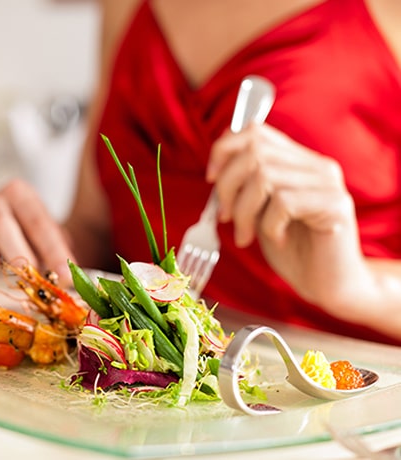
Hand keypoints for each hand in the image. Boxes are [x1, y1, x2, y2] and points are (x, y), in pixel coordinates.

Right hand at [0, 179, 75, 282]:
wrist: (15, 242)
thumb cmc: (34, 244)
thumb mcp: (53, 247)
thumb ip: (59, 259)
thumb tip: (68, 280)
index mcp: (21, 195)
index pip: (37, 218)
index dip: (52, 248)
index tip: (62, 274)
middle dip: (14, 248)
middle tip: (26, 272)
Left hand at [207, 124, 367, 309]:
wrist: (328, 284)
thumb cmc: (293, 249)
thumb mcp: (259, 211)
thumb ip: (244, 186)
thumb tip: (215, 171)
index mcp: (298, 161)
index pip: (255, 131)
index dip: (224, 149)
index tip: (211, 178)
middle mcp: (316, 165)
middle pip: (255, 151)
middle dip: (227, 185)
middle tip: (225, 216)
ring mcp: (328, 183)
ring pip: (265, 176)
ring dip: (243, 211)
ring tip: (245, 235)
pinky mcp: (335, 205)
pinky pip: (283, 202)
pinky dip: (268, 225)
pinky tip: (277, 239)